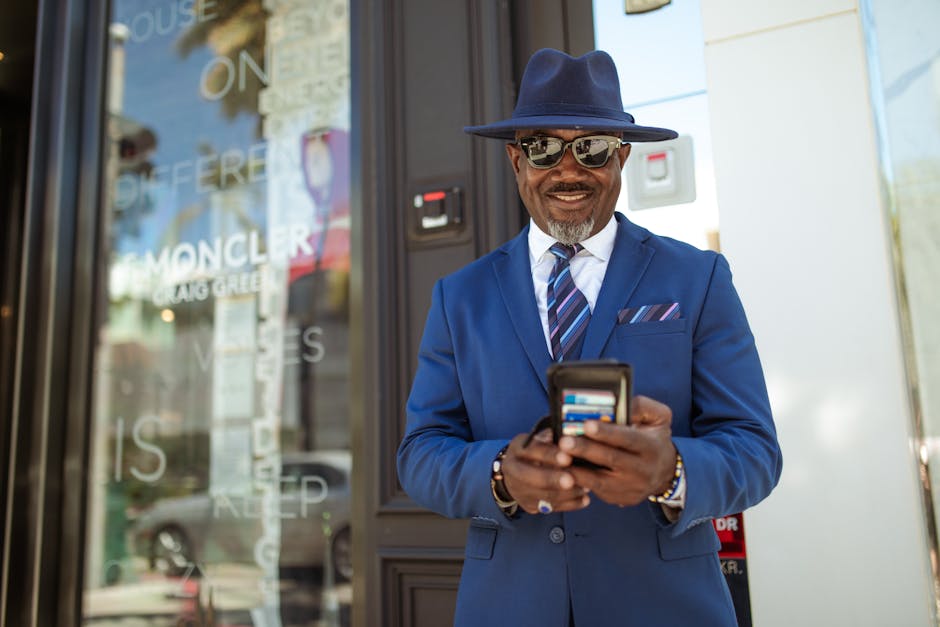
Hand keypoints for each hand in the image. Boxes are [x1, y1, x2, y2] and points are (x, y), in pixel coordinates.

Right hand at [499, 429, 590, 513]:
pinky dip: (570, 504)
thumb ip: (552, 438)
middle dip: (553, 479)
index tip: (567, 458)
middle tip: (572, 480)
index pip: (532, 451)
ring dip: (567, 493)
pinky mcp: (529, 505)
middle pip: (532, 477)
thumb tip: (569, 434)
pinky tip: (584, 499)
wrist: (519, 471)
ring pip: (544, 495)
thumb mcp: (540, 439)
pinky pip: (551, 507)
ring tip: (586, 487)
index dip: (550, 455)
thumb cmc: (536, 450)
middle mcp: (512, 470)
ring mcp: (519, 490)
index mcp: (517, 449)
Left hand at [560, 395, 676, 506]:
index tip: (586, 424)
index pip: (628, 439)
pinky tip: (563, 470)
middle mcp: (643, 470)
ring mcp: (630, 488)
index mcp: (651, 447)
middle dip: (585, 450)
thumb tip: (620, 403)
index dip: (607, 432)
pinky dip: (578, 481)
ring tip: (559, 458)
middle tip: (564, 441)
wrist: (664, 474)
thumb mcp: (659, 418)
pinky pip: (596, 490)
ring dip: (577, 470)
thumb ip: (642, 407)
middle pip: (611, 460)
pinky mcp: (618, 499)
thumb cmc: (654, 438)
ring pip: (600, 480)